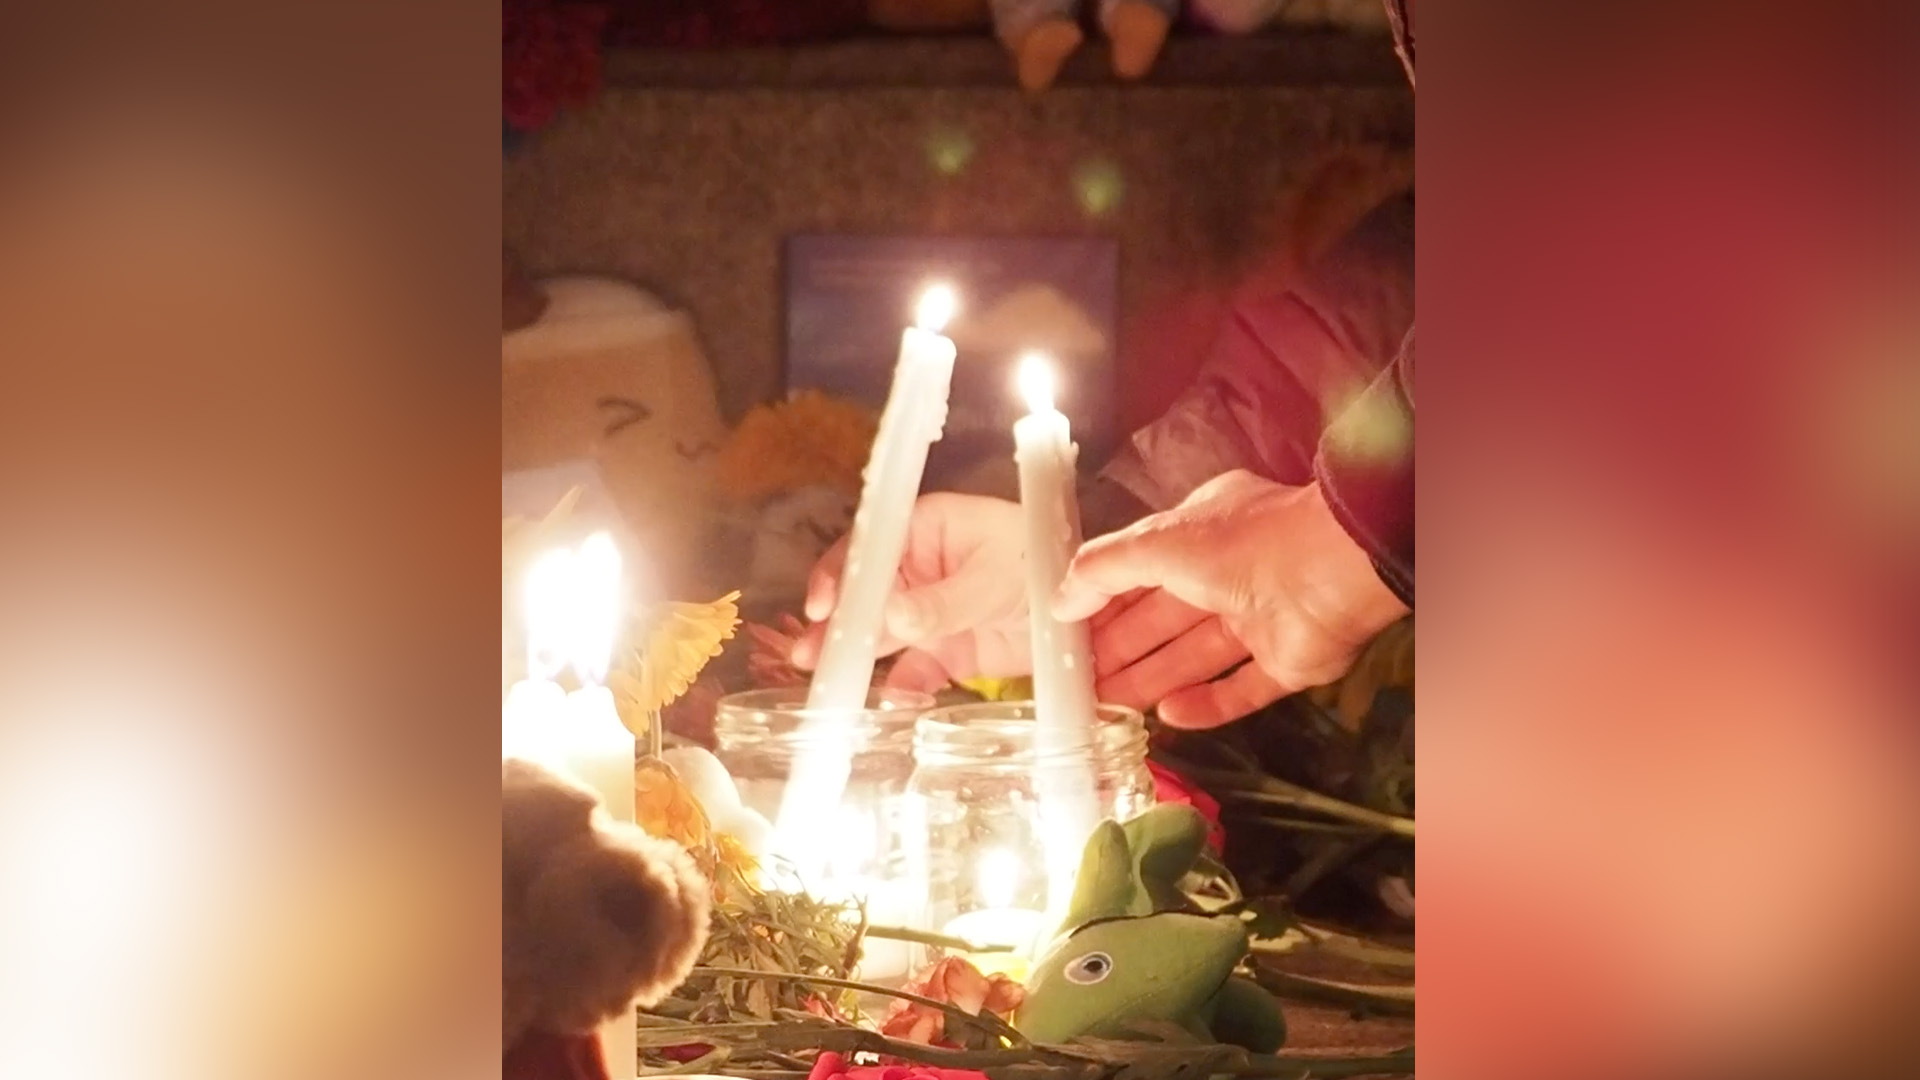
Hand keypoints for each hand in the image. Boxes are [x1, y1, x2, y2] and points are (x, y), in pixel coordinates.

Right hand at [791, 493, 1029, 691]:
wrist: (1096, 608)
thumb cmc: (1044, 562)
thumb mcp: (998, 576)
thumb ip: (945, 600)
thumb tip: (894, 615)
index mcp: (926, 528)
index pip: (870, 543)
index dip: (841, 571)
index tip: (822, 604)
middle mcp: (919, 567)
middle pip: (867, 593)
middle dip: (837, 623)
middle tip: (809, 654)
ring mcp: (930, 611)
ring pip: (883, 634)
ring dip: (857, 656)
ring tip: (830, 682)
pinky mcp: (949, 649)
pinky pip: (916, 669)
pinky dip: (904, 687)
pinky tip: (894, 702)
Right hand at [1055, 472, 1408, 728]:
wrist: (1335, 570)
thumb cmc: (1241, 543)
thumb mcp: (1156, 542)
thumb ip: (1103, 569)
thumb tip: (1058, 600)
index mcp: (1202, 533)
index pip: (1141, 571)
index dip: (1104, 602)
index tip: (1067, 634)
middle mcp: (1230, 574)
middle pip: (1164, 619)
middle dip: (1121, 649)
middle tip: (1077, 683)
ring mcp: (1261, 620)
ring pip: (1194, 656)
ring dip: (1150, 680)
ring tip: (1107, 709)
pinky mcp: (1287, 664)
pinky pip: (1239, 689)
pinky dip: (1205, 705)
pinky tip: (1168, 718)